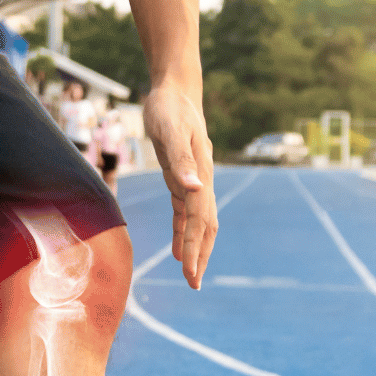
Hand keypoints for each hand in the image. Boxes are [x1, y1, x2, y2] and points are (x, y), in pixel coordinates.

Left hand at [143, 85, 215, 288]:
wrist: (175, 91)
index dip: (195, 247)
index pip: (199, 219)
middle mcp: (201, 182)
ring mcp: (193, 182)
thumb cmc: (170, 109)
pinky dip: (183, 233)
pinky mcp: (182, 178)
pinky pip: (185, 213)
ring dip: (196, 248)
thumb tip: (193, 189)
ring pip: (199, 223)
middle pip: (205, 226)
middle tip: (193, 284)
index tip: (189, 272)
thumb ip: (182, 161)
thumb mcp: (172, 131)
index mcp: (201, 175)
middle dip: (200, 256)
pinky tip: (178, 250)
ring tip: (191, 274)